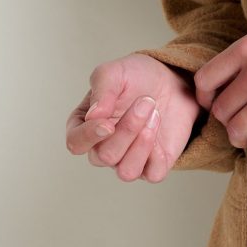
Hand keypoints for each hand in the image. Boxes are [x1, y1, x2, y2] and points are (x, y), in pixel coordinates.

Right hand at [65, 53, 202, 181]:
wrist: (170, 79)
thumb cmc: (136, 77)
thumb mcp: (115, 72)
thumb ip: (101, 89)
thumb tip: (93, 116)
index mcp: (86, 125)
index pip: (76, 143)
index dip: (89, 137)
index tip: (108, 123)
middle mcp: (103, 147)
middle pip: (105, 156)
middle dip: (128, 129)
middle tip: (146, 101)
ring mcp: (127, 158)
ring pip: (127, 171)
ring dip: (143, 143)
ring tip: (155, 114)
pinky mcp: (153, 164)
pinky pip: (153, 174)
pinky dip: (158, 156)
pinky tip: (161, 130)